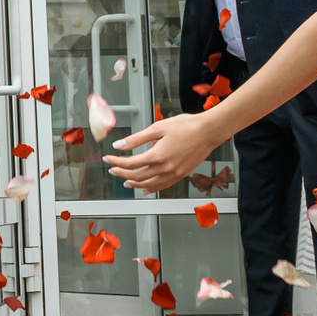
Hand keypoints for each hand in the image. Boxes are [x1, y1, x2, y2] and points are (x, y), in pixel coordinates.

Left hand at [104, 112, 224, 194]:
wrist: (208, 131)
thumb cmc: (186, 126)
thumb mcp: (157, 128)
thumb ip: (136, 139)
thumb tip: (119, 145)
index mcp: (157, 156)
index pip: (130, 163)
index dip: (116, 161)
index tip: (108, 158)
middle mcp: (165, 168)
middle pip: (137, 176)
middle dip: (121, 173)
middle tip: (113, 169)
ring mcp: (174, 174)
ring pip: (149, 184)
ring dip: (134, 183)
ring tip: (125, 180)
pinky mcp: (181, 175)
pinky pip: (162, 186)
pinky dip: (151, 189)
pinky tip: (145, 189)